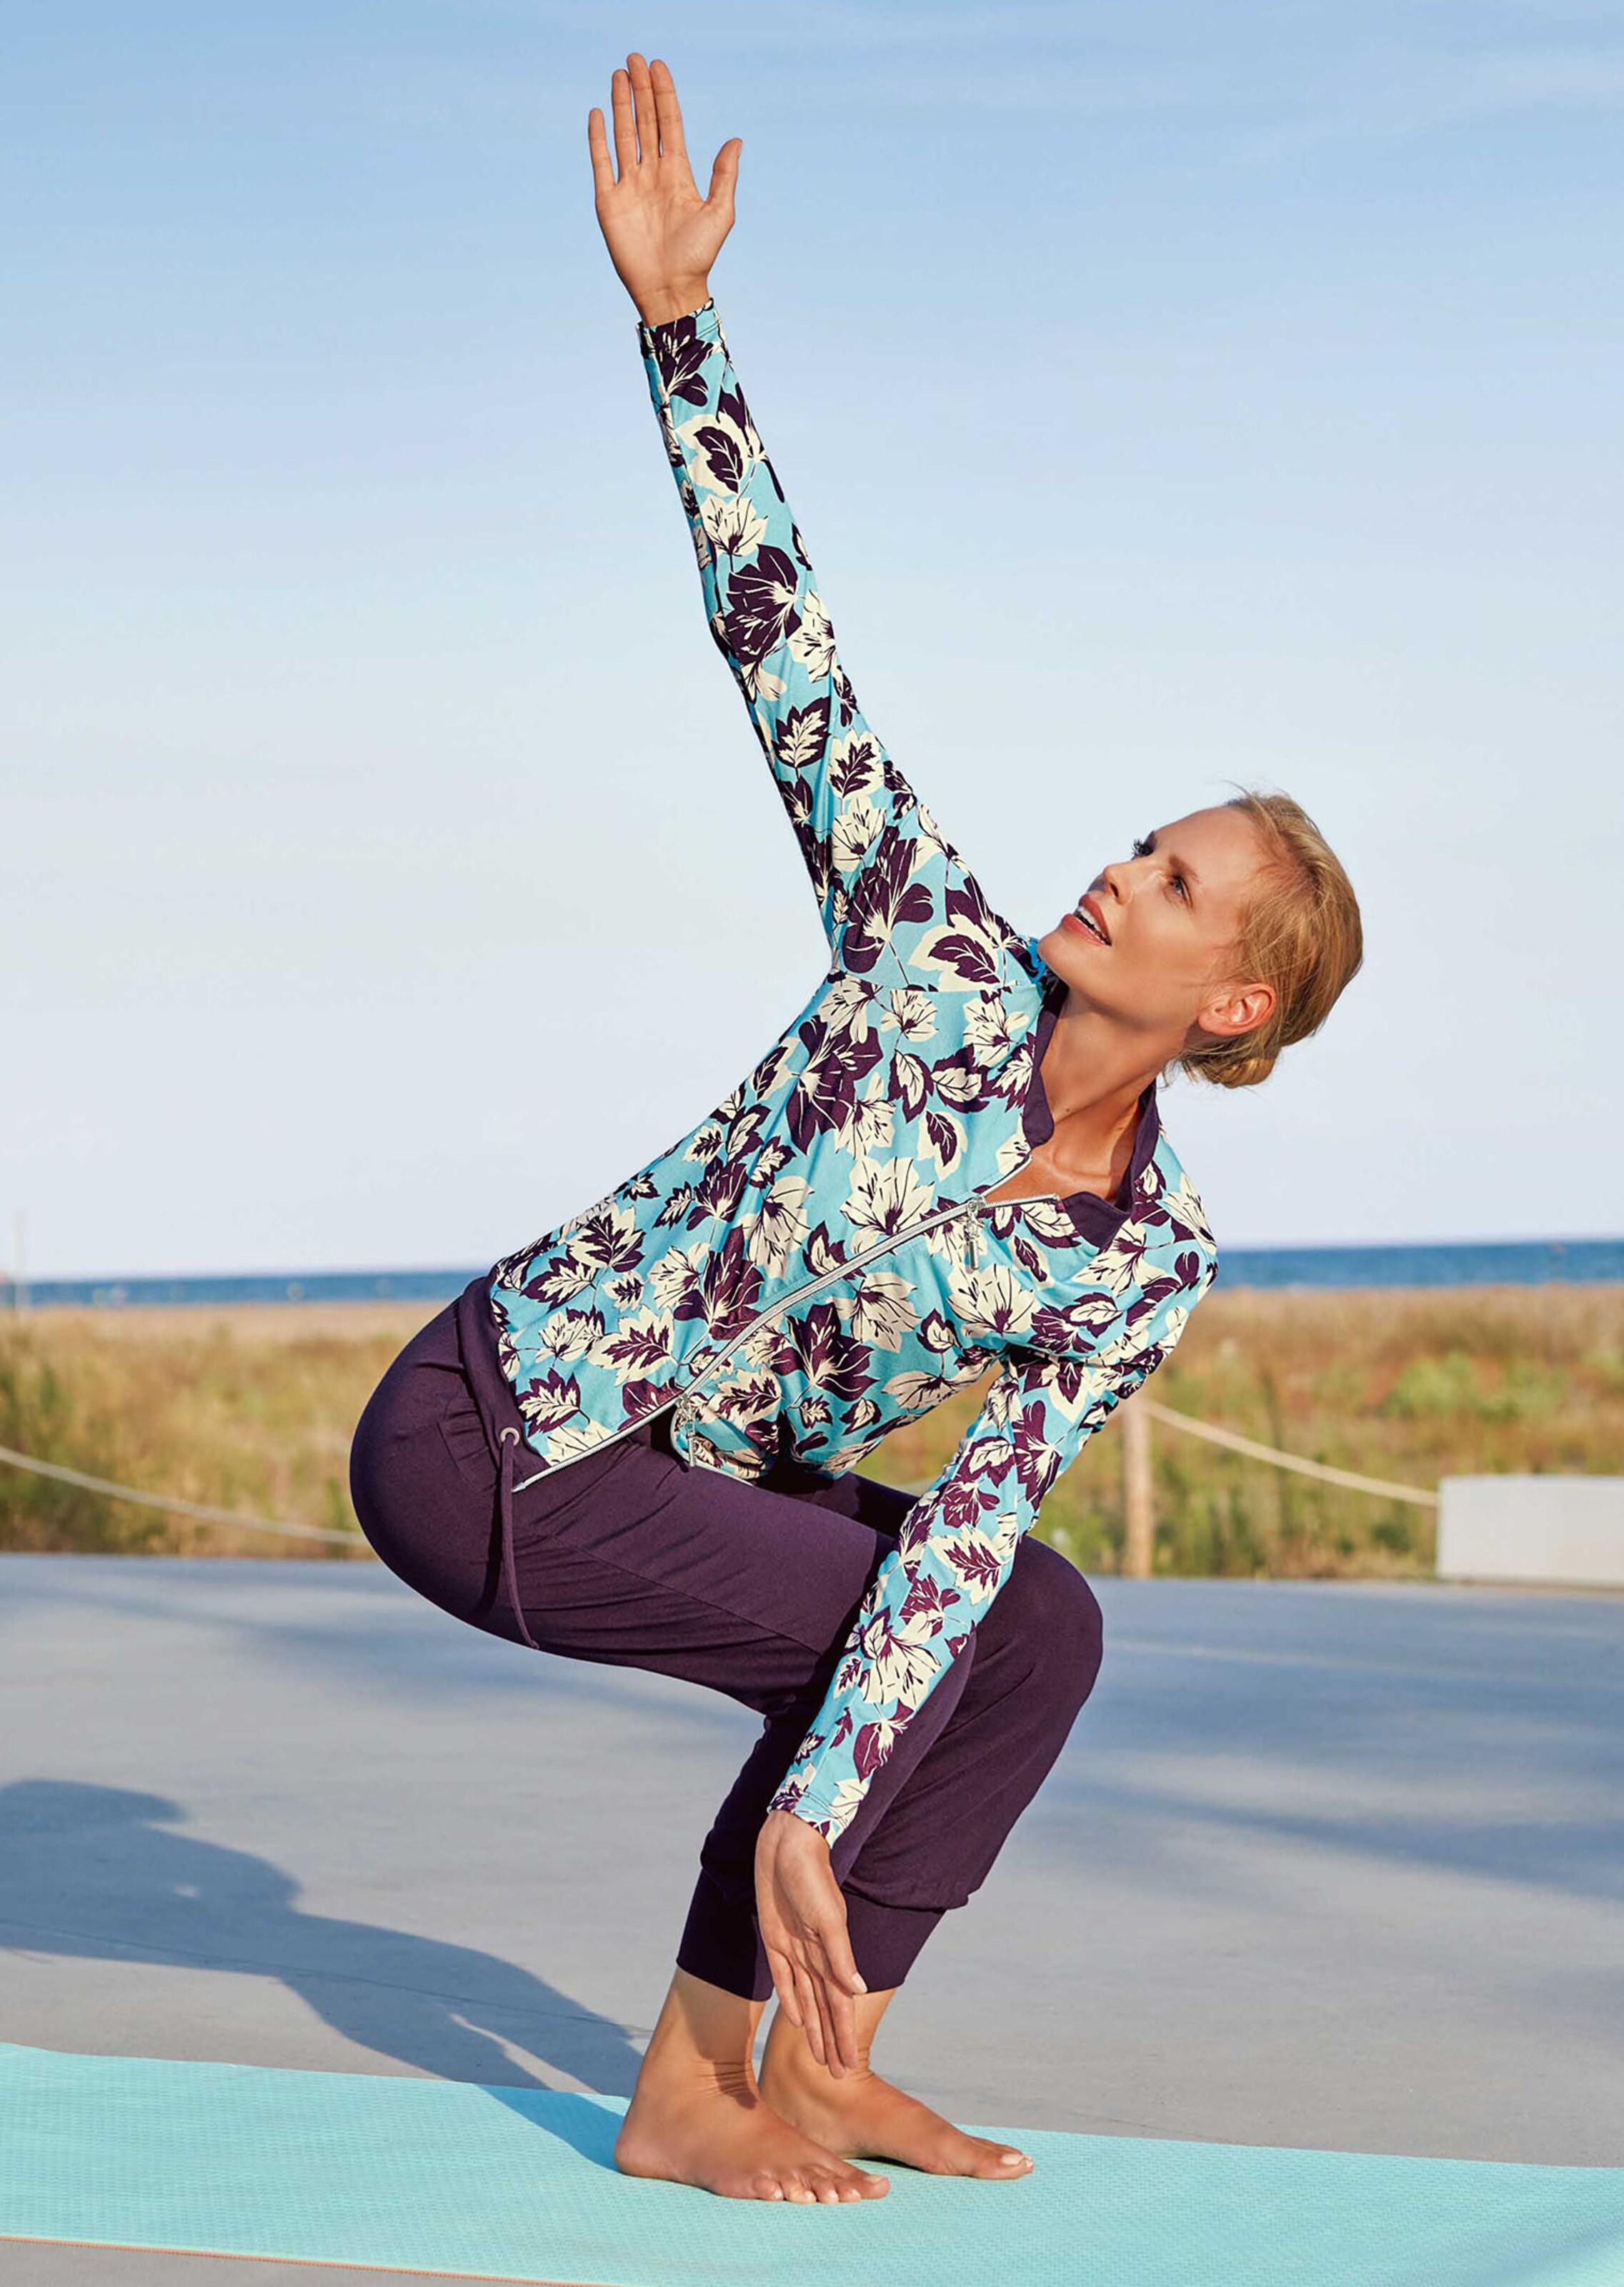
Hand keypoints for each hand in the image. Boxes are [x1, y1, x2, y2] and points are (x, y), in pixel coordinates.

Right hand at [587, 53, 741, 327]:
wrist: (670, 289)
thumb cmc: (698, 257)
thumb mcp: (719, 213)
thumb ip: (724, 176)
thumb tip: (736, 140)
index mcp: (678, 173)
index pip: (669, 124)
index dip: (664, 95)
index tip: (659, 67)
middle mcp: (653, 174)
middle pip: (645, 122)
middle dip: (641, 90)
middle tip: (635, 59)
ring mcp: (630, 186)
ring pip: (624, 135)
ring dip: (620, 105)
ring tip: (619, 74)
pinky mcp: (609, 201)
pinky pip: (602, 162)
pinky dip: (598, 139)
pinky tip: (597, 114)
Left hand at [755, 1808, 866, 2075]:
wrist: (786, 1845)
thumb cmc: (811, 1877)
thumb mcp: (828, 1917)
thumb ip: (840, 1955)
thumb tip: (858, 1991)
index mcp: (831, 1953)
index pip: (839, 2006)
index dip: (843, 2036)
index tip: (848, 2067)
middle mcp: (815, 1956)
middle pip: (825, 2009)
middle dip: (831, 2041)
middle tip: (838, 2075)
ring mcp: (795, 1949)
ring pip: (806, 1999)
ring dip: (813, 2027)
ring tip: (820, 2055)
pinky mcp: (775, 1939)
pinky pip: (784, 1979)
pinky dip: (791, 2000)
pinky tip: (795, 2019)